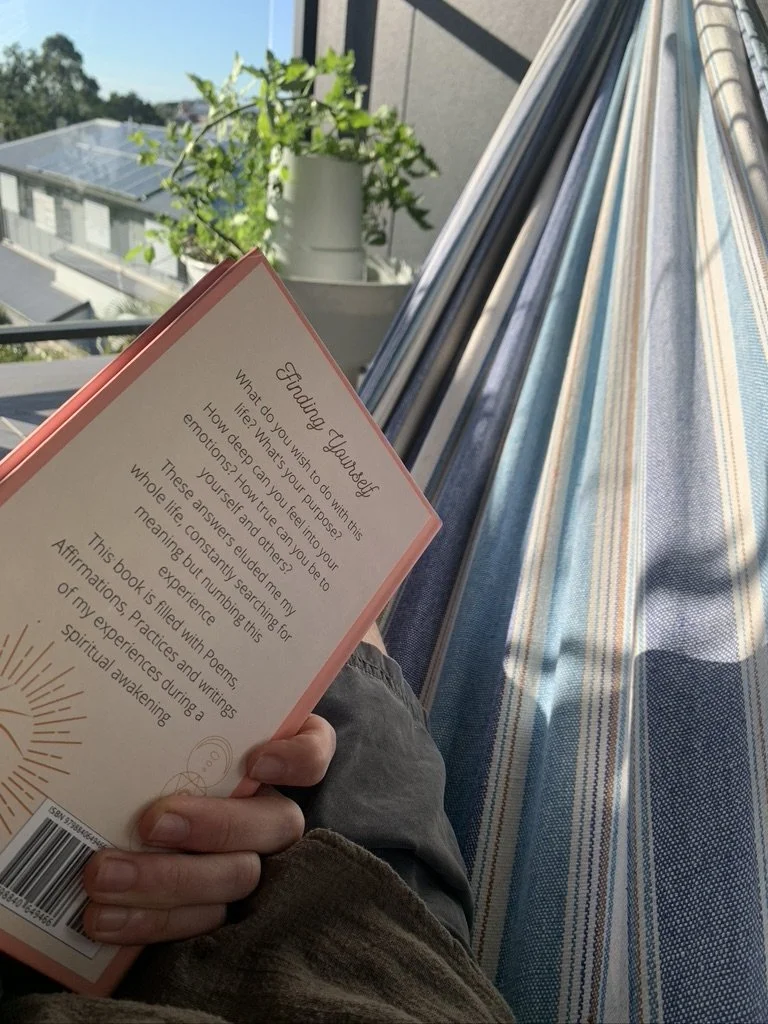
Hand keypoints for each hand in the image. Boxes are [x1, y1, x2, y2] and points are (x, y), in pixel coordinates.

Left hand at [82, 714, 335, 944]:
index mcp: (274, 754)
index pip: (314, 751)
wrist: (137, 793)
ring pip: (235, 879)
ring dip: (166, 881)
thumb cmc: (161, 743)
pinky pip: (198, 923)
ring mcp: (247, 862)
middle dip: (214, 826)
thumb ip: (178, 706)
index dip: (296, 759)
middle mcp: (271, 810)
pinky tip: (102, 917)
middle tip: (153, 822)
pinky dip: (149, 922)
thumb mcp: (175, 719)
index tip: (256, 758)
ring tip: (102, 876)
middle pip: (274, 825)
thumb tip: (137, 667)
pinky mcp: (212, 905)